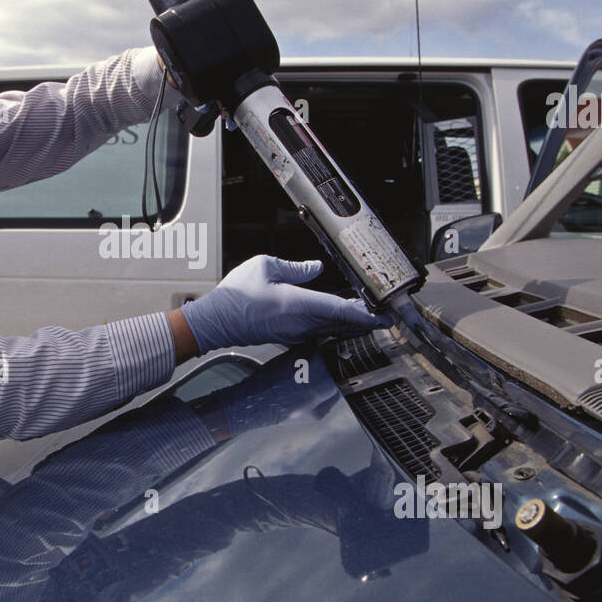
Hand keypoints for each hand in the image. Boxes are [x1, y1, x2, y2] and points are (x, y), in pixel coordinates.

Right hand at [180, 255, 381, 353]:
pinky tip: (338, 321)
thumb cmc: (237, 294)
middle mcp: (301, 323)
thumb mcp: (266, 266)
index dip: (366, 314)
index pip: (341, 310)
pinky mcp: (287, 336)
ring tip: (368, 319)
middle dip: (365, 320)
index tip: (384, 316)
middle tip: (385, 318)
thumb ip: (296, 268)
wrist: (217, 321)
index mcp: (299, 304)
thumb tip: (316, 268)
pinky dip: (333, 326)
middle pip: (342, 323)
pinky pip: (318, 331)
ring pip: (331, 329)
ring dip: (351, 324)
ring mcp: (295, 333)